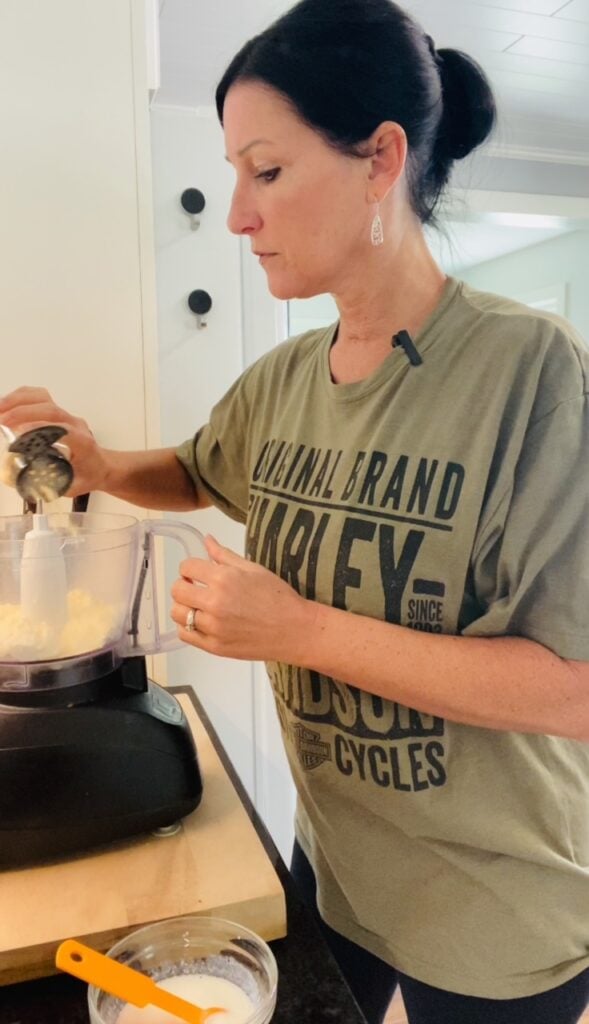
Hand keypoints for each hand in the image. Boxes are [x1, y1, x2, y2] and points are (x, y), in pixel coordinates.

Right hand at [0, 387, 108, 496]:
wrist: (102, 465)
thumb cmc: (89, 475)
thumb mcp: (74, 486)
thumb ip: (55, 485)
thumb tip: (31, 484)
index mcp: (82, 442)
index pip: (62, 429)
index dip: (40, 428)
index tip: (19, 434)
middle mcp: (74, 424)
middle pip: (50, 409)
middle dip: (23, 413)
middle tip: (2, 422)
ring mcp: (66, 415)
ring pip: (43, 398)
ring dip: (18, 401)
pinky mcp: (57, 412)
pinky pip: (39, 398)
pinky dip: (20, 398)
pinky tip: (6, 406)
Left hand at [170, 535, 311, 662]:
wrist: (294, 630)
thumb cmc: (278, 598)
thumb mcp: (253, 569)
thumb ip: (224, 555)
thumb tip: (207, 540)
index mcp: (223, 578)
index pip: (187, 567)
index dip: (190, 568)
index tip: (197, 573)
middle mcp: (214, 602)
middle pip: (177, 590)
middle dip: (185, 586)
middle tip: (197, 588)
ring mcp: (212, 626)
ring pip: (177, 613)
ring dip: (184, 607)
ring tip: (200, 606)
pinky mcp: (214, 646)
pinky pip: (185, 634)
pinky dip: (188, 627)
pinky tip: (202, 622)